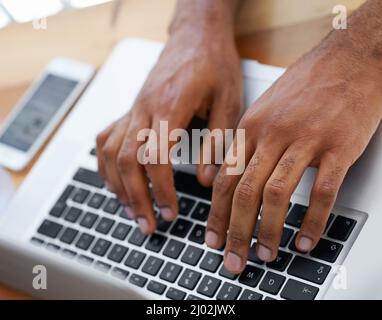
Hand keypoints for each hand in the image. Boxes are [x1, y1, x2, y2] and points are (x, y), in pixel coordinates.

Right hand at [96, 23, 241, 233]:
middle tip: (149, 225)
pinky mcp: (130, 109)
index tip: (172, 212)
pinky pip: (106, 139)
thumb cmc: (213, 63)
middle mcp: (143, 108)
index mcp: (170, 106)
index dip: (161, 191)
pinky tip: (115, 182)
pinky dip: (106, 165)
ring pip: (110, 153)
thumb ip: (216, 142)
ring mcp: (133, 108)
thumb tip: (206, 179)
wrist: (195, 35)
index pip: (155, 158)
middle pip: (126, 161)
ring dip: (118, 187)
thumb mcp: (228, 101)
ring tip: (132, 211)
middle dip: (136, 198)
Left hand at [206, 32, 381, 272]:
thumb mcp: (264, 109)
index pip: (225, 179)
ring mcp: (305, 140)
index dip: (216, 214)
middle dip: (235, 231)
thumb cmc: (306, 85)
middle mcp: (272, 135)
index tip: (212, 238)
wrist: (348, 58)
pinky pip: (322, 190)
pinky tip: (306, 239)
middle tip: (233, 259)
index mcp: (251, 127)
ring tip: (265, 254)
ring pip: (276, 194)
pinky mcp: (338, 145)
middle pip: (244, 191)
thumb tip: (230, 178)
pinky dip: (312, 220)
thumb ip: (247, 143)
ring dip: (268, 230)